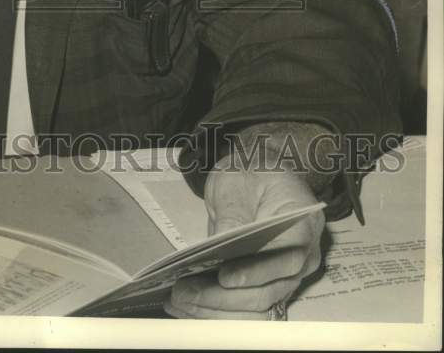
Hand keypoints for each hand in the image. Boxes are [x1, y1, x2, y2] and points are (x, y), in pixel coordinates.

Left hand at [165, 164, 324, 319]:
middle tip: (186, 291)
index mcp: (304, 224)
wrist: (260, 173)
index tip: (223, 277)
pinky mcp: (268, 285)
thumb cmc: (252, 172)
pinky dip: (218, 311)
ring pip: (256, 307)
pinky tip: (189, 306)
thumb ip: (232, 217)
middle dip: (224, 297)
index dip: (255, 271)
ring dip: (216, 310)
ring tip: (180, 302)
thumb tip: (219, 251)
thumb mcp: (237, 182)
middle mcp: (304, 257)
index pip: (286, 257)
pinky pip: (247, 307)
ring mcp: (287, 275)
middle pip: (269, 291)